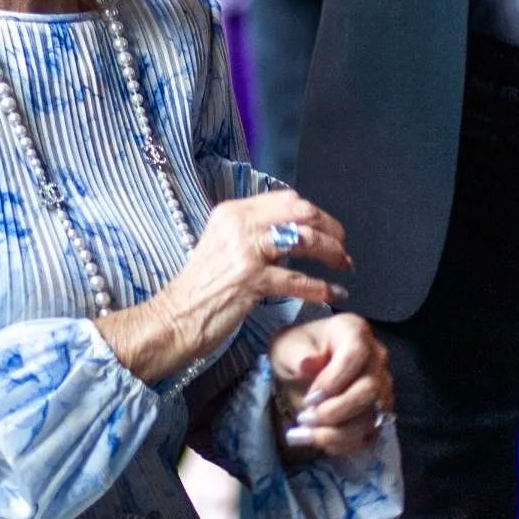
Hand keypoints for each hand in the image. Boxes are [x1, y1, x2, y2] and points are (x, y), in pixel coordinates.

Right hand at [99, 190, 350, 384]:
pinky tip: (334, 293)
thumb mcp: (223, 247)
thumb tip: (292, 227)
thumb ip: (252, 232)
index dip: (316, 213)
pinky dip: (322, 287)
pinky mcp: (250, 281)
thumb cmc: (201, 290)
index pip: (287, 199)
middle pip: (301, 212)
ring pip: (304, 240)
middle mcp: (238, 224)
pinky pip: (298, 279)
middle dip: (331, 229)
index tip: (330, 228)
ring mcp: (244, 251)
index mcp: (232, 212)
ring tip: (345, 267)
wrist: (173, 319)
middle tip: (344, 247)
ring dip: (332, 254)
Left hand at [271, 314, 392, 456]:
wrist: (302, 373)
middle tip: (305, 418)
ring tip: (304, 434)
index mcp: (354, 332)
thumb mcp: (287, 347)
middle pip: (369, 390)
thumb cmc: (297, 353)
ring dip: (336, 432)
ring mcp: (382, 387)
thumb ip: (297, 354)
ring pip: (372, 417)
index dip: (333, 380)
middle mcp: (377, 358)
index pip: (355, 355)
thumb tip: (309, 364)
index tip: (309, 397)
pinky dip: (342, 443)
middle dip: (335, 411)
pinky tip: (319, 439)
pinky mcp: (379, 413)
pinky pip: (369, 434)